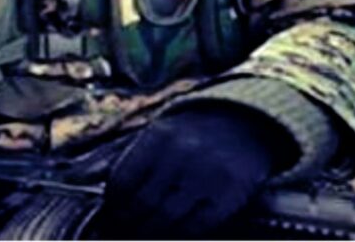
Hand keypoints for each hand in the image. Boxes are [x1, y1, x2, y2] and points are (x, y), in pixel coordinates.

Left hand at [99, 106, 294, 238]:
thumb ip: (137, 162)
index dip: (113, 206)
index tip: (110, 218)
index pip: (123, 180)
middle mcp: (182, 152)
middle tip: (122, 235)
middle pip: (142, 203)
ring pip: (166, 218)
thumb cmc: (193, 136)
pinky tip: (171, 235)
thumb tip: (109, 206)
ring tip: (142, 237)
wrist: (245, 125)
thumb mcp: (162, 134)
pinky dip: (178, 236)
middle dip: (128, 225)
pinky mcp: (229, 194)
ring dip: (149, 234)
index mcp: (159, 135)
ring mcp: (207, 173)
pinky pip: (196, 226)